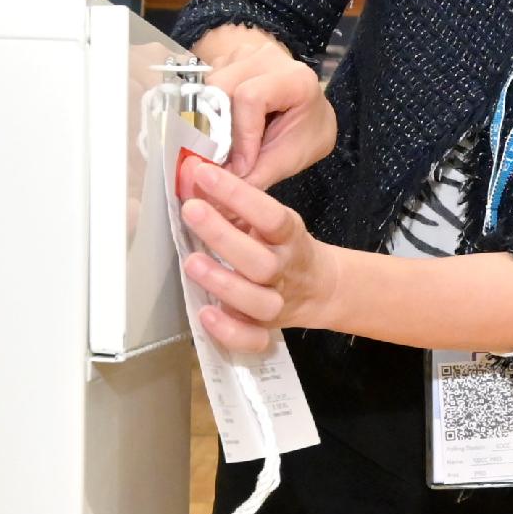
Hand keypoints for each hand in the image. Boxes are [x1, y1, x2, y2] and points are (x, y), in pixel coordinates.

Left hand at [176, 151, 333, 351]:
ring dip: (224, 283)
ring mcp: (278, 303)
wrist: (321, 288)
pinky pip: (253, 339)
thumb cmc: (283, 246)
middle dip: (224, 236)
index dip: (238, 195)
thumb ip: (238, 207)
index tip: (203, 174)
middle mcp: (286, 270)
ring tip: (191, 262)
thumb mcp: (273, 221)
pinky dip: (230, 331)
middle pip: (261, 261)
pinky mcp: (267, 330)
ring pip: (257, 301)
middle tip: (192, 211)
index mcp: (290, 237)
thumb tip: (192, 180)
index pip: (270, 216)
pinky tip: (206, 314)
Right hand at [194, 26, 335, 188]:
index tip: (241, 166)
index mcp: (296, 79)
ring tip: (226, 143)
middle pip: (222, 87)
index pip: (252, 97)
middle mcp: (270, 58)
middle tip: (223, 157)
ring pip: (207, 86)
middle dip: (216, 128)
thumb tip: (216, 187)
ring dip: (209, 120)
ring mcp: (246, 54)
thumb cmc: (303, 134)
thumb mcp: (289, 159)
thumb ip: (256, 175)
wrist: (306, 112)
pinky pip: (204, 85)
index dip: (241, 135)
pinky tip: (223, 125)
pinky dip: (206, 110)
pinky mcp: (228, 59)